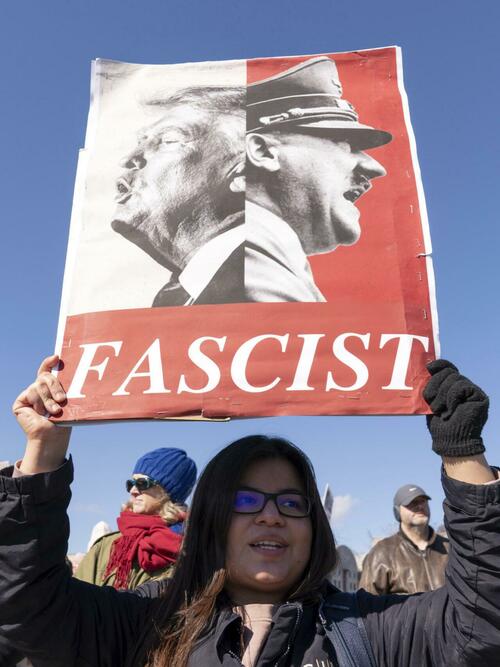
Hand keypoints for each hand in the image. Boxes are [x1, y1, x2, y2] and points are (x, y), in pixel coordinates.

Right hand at [12, 355, 70, 472]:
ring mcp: (28, 395)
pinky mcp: (20, 401)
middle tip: (62, 399)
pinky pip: (30, 393)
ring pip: (39, 385)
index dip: (49, 362)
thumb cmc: (63, 422)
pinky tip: (41, 413)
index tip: (57, 357)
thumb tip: (85, 376)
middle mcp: (38, 389)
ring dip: (49, 400)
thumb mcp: (68, 402)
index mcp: (49, 388)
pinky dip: (39, 403)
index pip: (46, 370)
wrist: (52, 438)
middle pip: (45, 376)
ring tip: (55, 411)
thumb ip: (67, 389)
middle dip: (55, 386)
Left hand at [423, 359, 488, 457]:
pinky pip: (462, 387)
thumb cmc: (439, 423)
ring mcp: (473, 390)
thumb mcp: (431, 401)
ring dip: (442, 395)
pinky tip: (451, 410)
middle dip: (435, 385)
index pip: (447, 367)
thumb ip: (431, 386)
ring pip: (454, 378)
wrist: (450, 440)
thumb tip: (426, 367)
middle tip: (431, 402)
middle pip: (448, 372)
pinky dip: (452, 397)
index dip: (439, 364)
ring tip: (440, 410)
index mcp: (452, 385)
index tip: (428, 367)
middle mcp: (464, 385)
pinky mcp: (479, 396)